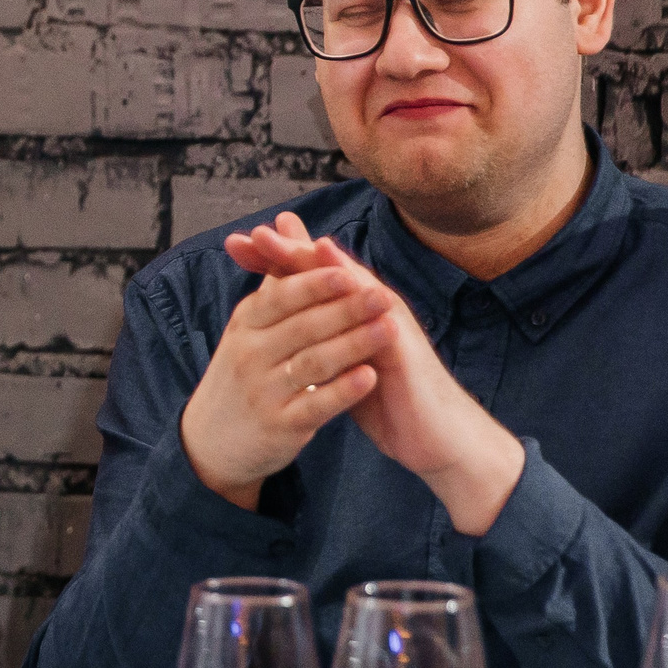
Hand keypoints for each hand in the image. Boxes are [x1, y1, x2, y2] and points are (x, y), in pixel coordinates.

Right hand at [180, 263, 393, 511]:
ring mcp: (263, 392)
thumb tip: (284, 223)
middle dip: (345, 309)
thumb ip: (277, 276)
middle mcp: (249, 355)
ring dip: (354, 344)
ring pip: (313, 363)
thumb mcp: (251, 324)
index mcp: (245, 324)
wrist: (212, 439)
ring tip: (390, 330)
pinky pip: (316, 404)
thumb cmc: (245, 371)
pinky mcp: (279, 426)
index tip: (348, 269)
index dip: (314, 283)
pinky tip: (371, 377)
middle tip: (383, 295)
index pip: (279, 297)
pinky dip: (344, 391)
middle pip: (302, 327)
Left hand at [216, 215, 526, 533]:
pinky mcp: (403, 351)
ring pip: (354, 286)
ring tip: (291, 244)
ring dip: (323, 265)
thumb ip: (316, 332)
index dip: (274, 258)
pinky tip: (344, 284)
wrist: (432, 435)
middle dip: (290, 250)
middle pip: (328, 271)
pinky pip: (380, 321)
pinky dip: (361, 300)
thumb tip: (281, 316)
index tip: (235, 243)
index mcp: (350, 311)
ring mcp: (389, 325)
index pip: (307, 276)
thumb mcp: (338, 359)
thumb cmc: (384, 393)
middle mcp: (371, 308)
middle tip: (254, 232)